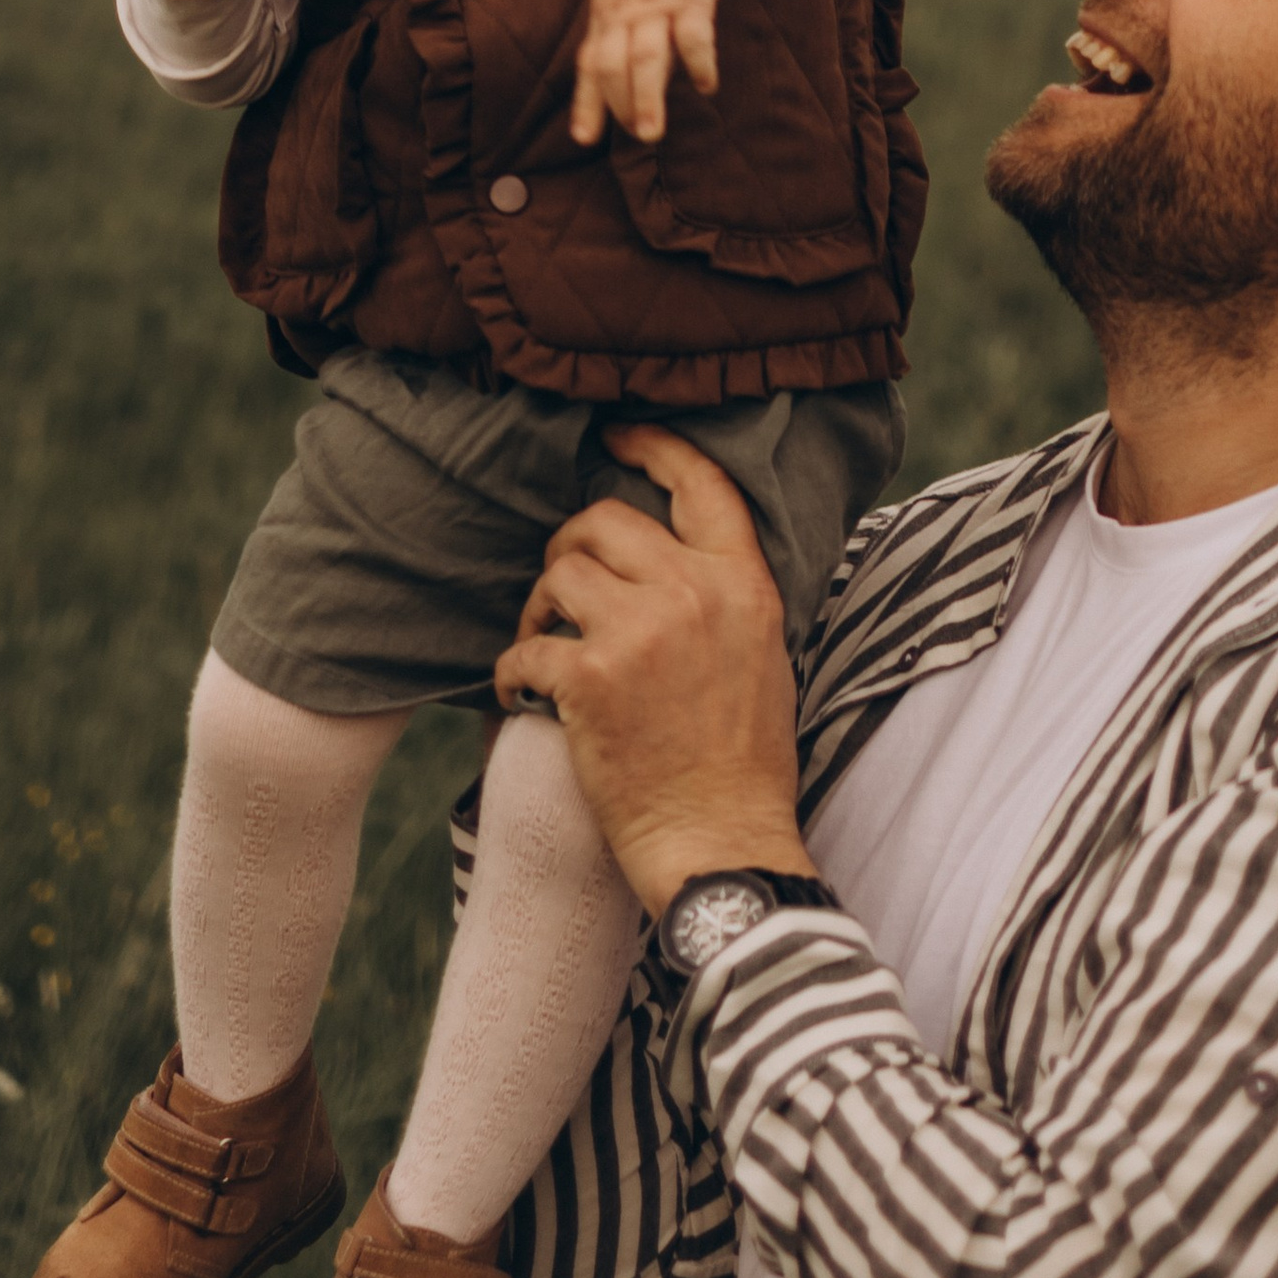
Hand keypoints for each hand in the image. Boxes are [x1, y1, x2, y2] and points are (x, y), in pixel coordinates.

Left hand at [493, 426, 811, 914]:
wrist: (721, 843)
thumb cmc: (743, 765)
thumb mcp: (764, 656)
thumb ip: (724, 596)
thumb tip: (672, 557)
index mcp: (744, 584)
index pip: (700, 483)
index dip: (653, 446)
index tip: (617, 434)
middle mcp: (693, 593)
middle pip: (604, 521)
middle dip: (570, 547)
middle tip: (560, 589)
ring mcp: (639, 633)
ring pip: (557, 576)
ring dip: (538, 609)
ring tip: (543, 647)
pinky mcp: (588, 680)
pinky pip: (525, 649)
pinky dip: (513, 673)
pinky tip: (522, 698)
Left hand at [570, 0, 783, 147]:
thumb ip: (622, 36)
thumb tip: (632, 86)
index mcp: (606, 17)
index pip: (590, 66)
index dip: (587, 103)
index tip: (585, 139)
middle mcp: (624, 13)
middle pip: (612, 66)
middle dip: (620, 106)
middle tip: (637, 139)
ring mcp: (655, 3)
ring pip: (645, 57)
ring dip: (648, 97)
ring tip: (653, 134)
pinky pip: (692, 34)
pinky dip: (698, 63)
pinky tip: (706, 86)